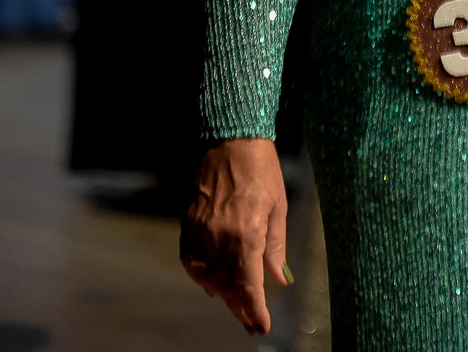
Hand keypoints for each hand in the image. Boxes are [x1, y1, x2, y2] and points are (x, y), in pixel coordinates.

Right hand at [181, 137, 290, 335]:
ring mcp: (199, 233)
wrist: (229, 140)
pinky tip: (213, 284)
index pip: (249, 286)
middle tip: (251, 324)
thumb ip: (276, 247)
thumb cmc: (261, 170)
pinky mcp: (187, 225)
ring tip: (237, 306)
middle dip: (240, 309)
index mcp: (245, 236)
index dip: (255, 311)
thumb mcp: (277, 207)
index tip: (261, 327)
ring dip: (222, 295)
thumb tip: (280, 279)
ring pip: (207, 277)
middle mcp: (219, 239)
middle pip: (227, 287)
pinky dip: (202, 277)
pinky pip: (190, 262)